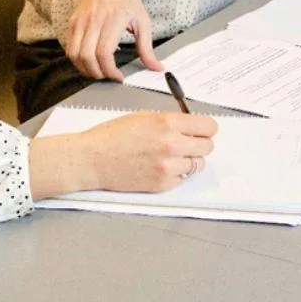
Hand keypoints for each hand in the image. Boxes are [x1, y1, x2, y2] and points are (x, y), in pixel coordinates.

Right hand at [28, 112, 216, 198]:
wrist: (92, 159)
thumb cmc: (112, 136)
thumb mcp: (144, 116)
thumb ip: (170, 120)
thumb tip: (191, 125)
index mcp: (168, 123)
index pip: (208, 127)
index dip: (205, 128)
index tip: (202, 130)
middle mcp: (172, 144)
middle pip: (207, 146)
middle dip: (199, 143)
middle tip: (187, 143)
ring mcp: (168, 167)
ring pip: (198, 164)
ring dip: (188, 160)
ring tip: (170, 156)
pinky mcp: (162, 184)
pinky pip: (183, 179)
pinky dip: (176, 174)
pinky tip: (159, 167)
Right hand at [67, 0, 162, 80]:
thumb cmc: (125, 0)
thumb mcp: (142, 21)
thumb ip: (147, 48)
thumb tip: (156, 67)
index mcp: (114, 19)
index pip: (104, 52)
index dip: (109, 70)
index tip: (118, 76)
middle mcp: (94, 20)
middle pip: (87, 56)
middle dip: (97, 73)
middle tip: (108, 76)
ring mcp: (81, 22)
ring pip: (74, 54)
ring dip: (85, 69)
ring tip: (98, 71)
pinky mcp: (73, 23)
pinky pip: (70, 48)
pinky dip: (78, 60)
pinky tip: (90, 61)